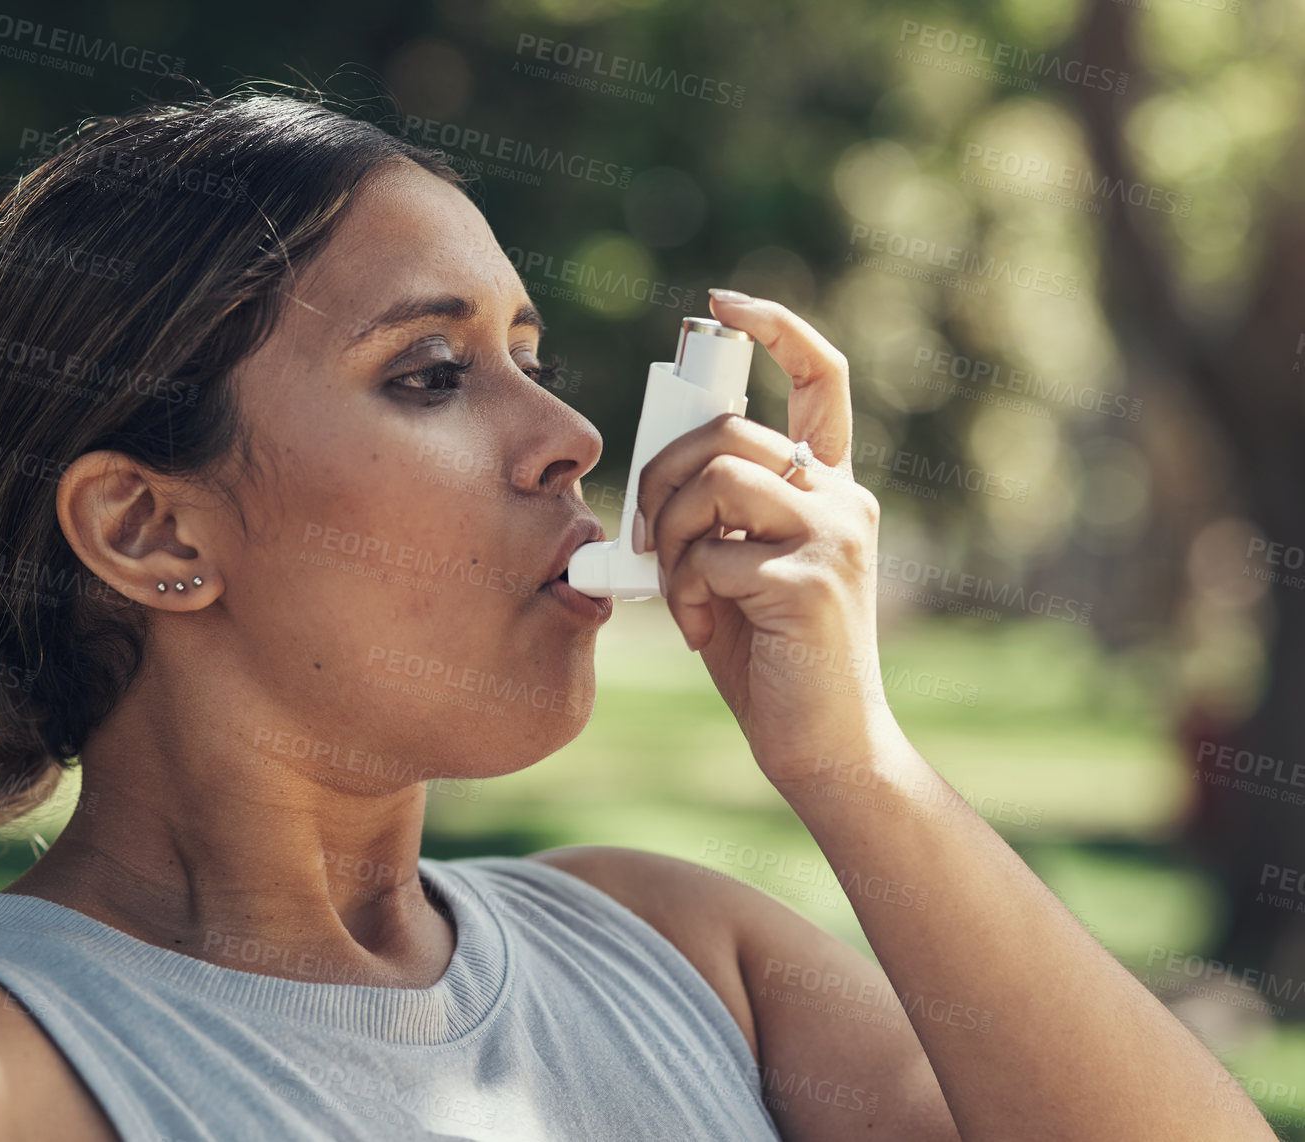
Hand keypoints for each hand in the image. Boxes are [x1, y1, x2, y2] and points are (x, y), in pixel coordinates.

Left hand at [635, 290, 898, 780]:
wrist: (822, 747)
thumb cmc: (769, 659)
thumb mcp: (735, 568)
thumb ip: (712, 516)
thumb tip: (651, 472)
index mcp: (829, 488)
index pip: (821, 379)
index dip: (776, 328)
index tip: (724, 304)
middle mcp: (842, 499)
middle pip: (728, 430)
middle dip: (660, 473)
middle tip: (644, 536)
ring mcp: (834, 536)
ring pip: (716, 478)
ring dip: (670, 533)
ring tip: (676, 587)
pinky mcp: (810, 581)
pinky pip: (711, 554)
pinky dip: (682, 591)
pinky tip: (696, 629)